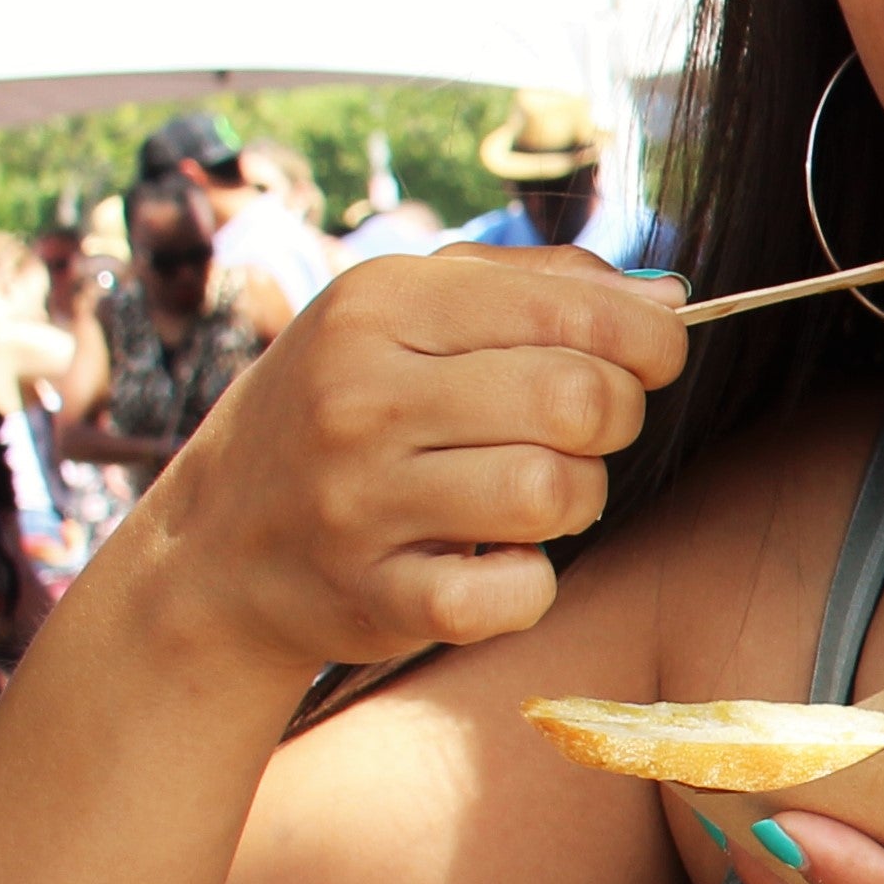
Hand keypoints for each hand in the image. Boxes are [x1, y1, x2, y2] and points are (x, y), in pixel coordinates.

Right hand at [126, 245, 688, 672]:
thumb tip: (666, 301)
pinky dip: (530, 583)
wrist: (217, 545)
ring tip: (541, 492)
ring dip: (579, 498)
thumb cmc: (342, 411)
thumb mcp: (403, 314)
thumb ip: (534, 288)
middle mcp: (361, 396)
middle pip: (575, 400)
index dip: (643, 340)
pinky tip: (498, 560)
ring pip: (555, 493)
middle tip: (590, 429)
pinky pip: (514, 592)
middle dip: (617, 417)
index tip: (654, 359)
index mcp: (377, 305)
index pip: (561, 310)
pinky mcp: (377, 596)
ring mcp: (362, 501)